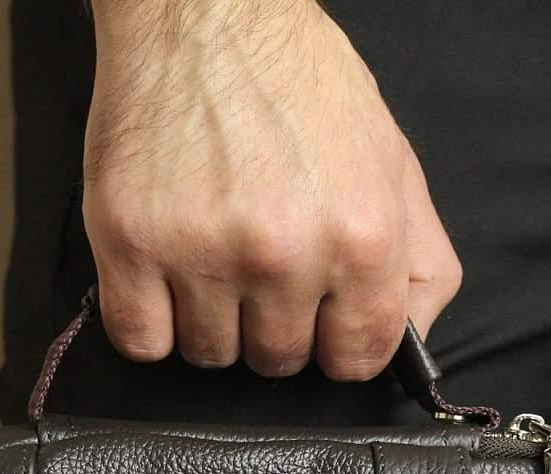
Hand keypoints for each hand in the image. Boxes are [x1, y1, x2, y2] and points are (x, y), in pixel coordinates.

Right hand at [83, 0, 461, 380]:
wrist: (205, 9)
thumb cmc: (300, 84)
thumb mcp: (394, 165)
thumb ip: (420, 263)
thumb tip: (413, 341)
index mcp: (362, 237)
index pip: (357, 360)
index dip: (338, 345)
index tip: (321, 321)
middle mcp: (285, 252)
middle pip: (279, 361)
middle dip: (274, 327)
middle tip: (260, 266)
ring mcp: (202, 249)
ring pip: (210, 355)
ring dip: (212, 323)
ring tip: (212, 256)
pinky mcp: (130, 240)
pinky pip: (142, 341)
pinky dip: (153, 324)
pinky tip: (167, 278)